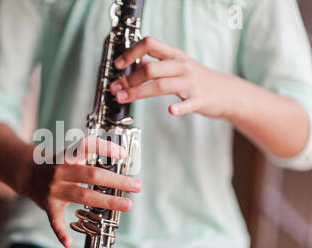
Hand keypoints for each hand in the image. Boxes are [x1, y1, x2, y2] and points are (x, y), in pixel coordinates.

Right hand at [22, 136, 141, 247]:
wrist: (27, 173)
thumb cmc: (57, 164)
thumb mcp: (70, 155)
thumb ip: (89, 158)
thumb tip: (119, 162)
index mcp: (67, 156)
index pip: (86, 145)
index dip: (104, 147)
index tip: (122, 154)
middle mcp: (61, 171)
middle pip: (91, 175)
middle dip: (116, 180)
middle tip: (136, 186)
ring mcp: (54, 189)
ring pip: (82, 195)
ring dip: (106, 200)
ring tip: (126, 204)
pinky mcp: (49, 205)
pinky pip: (54, 220)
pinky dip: (60, 231)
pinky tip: (68, 242)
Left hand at [109, 36, 233, 117]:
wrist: (226, 92)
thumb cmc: (198, 79)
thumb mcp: (177, 65)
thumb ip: (157, 64)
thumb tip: (137, 63)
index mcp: (174, 55)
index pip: (150, 44)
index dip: (131, 52)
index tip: (117, 65)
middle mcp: (181, 66)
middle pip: (150, 69)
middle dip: (128, 79)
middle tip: (114, 89)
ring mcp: (191, 83)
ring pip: (161, 85)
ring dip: (138, 93)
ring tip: (122, 99)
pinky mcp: (199, 99)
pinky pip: (188, 103)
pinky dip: (179, 107)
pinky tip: (170, 111)